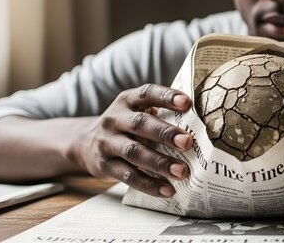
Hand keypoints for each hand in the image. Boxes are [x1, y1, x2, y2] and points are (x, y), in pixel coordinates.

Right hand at [72, 84, 193, 196]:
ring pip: (134, 152)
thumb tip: (199, 123)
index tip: (187, 103)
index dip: (166, 97)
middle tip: (187, 142)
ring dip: (159, 162)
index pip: (147, 93)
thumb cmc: (126, 126)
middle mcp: (114, 118)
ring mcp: (107, 142)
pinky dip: (149, 184)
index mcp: (127, 100)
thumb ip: (159, 113)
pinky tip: (168, 190)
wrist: (84, 143)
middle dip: (165, 133)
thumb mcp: (135, 111)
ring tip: (182, 172)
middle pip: (140, 124)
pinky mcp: (105, 165)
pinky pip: (128, 176)